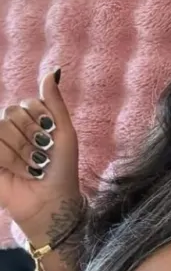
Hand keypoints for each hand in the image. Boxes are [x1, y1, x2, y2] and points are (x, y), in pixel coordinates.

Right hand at [0, 69, 80, 241]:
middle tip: (42, 156)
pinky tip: (21, 172)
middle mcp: (10, 127)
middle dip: (32, 137)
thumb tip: (53, 71)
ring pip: (1, 129)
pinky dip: (10, 160)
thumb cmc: (61, 168)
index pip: (27, 102)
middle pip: (11, 113)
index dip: (41, 119)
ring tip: (33, 167)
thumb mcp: (65, 132)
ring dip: (22, 152)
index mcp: (29, 118)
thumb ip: (55, 102)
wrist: (51, 200)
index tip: (52, 137)